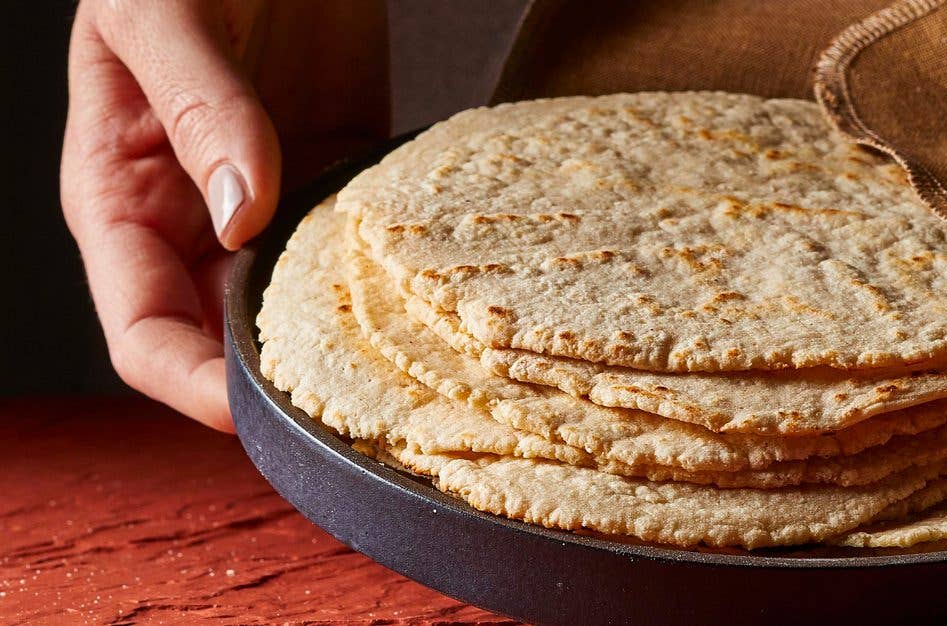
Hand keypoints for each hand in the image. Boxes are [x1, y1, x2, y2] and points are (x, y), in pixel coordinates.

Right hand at [61, 1, 387, 430]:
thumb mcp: (164, 14)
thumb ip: (196, 108)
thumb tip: (241, 217)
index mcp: (123, 198)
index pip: (144, 330)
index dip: (193, 385)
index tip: (259, 410)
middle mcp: (195, 219)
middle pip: (230, 340)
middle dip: (287, 383)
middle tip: (365, 412)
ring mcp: (271, 200)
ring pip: (303, 306)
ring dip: (350, 341)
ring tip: (414, 372)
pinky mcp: (338, 171)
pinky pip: (363, 246)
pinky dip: (396, 276)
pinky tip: (441, 297)